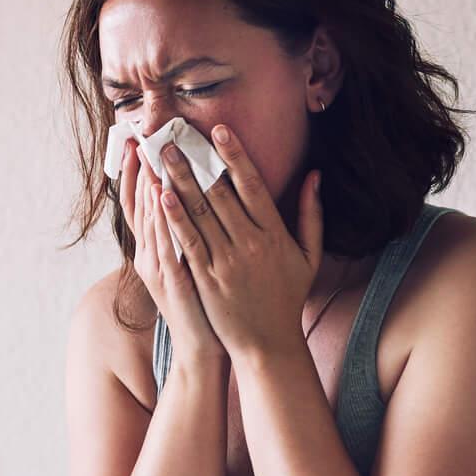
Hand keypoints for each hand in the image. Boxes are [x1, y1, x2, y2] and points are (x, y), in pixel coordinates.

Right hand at [115, 134, 222, 369]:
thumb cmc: (207, 304)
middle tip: (138, 137)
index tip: (137, 142)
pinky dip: (163, 219)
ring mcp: (158, 268)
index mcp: (156, 249)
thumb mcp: (193, 265)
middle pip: (141, 205)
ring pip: (149, 219)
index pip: (142, 203)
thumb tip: (195, 201)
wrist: (204, 347)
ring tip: (148, 154)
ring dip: (148, 185)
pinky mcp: (172, 280)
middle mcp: (150, 255)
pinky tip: (162, 195)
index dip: (136, 173)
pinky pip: (165, 243)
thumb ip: (192, 233)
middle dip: (139, 169)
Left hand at [152, 124, 323, 360]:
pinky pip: (188, 242)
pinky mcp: (206, 279)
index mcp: (274, 233)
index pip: (252, 184)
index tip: (219, 130)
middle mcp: (250, 243)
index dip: (235, 154)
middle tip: (174, 135)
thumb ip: (311, 214)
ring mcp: (226, 261)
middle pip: (220, 193)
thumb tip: (314, 175)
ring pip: (200, 213)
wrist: (268, 344)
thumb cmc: (286, 298)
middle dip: (195, 161)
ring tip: (161, 156)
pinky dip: (174, 218)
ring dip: (179, 181)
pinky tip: (161, 196)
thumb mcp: (308, 255)